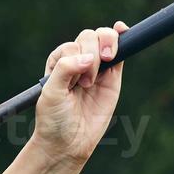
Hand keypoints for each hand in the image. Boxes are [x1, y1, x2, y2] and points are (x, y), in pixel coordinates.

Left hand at [32, 21, 128, 168]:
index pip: (71, 45)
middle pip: (89, 38)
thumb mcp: (51, 92)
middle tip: (87, 82)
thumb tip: (89, 57)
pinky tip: (122, 30)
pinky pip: (120, 53)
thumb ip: (65, 68)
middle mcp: (77, 61)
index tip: (74, 81)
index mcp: (59, 62)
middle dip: (91, 53)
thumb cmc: (55, 119)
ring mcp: (96, 68)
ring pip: (104, 40)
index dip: (76, 57)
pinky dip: (122, 39)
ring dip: (107, 43)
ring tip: (106, 60)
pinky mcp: (113, 77)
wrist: (68, 143)